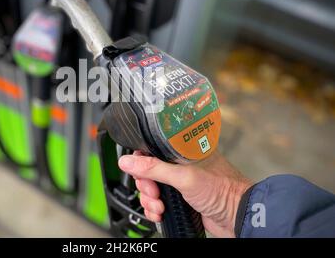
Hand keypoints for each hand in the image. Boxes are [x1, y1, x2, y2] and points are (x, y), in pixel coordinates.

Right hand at [118, 150, 252, 236]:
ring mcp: (180, 182)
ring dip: (150, 199)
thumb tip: (128, 161)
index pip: (151, 149)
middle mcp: (180, 164)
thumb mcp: (184, 177)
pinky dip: (155, 208)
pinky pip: (159, 201)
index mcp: (182, 149)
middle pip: (148, 170)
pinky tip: (160, 213)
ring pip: (152, 188)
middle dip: (146, 185)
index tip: (141, 173)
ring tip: (159, 207)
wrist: (238, 217)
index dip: (142, 161)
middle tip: (154, 193)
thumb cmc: (222, 189)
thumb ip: (154, 169)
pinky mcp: (181, 199)